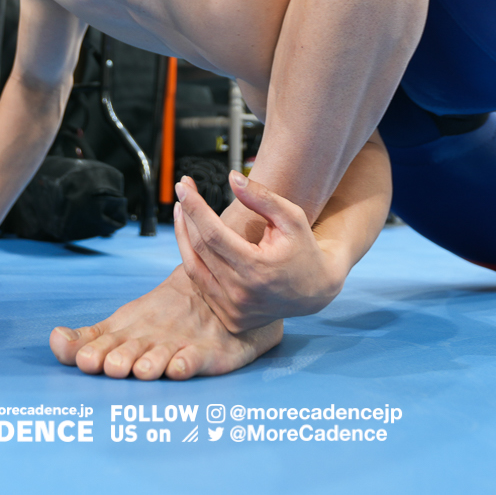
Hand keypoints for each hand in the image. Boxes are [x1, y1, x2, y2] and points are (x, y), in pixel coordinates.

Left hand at [173, 172, 346, 332]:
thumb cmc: (304, 249)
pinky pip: (200, 283)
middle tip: (183, 189)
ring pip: (193, 267)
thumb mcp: (291, 219)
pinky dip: (193, 258)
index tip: (183, 185)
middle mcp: (242, 293)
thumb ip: (262, 198)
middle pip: (200, 247)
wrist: (314, 293)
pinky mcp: (229, 317)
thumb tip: (232, 177)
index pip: (214, 234)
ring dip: (183, 235)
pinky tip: (192, 237)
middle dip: (188, 214)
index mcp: (258, 269)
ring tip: (181, 210)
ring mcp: (233, 309)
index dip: (195, 207)